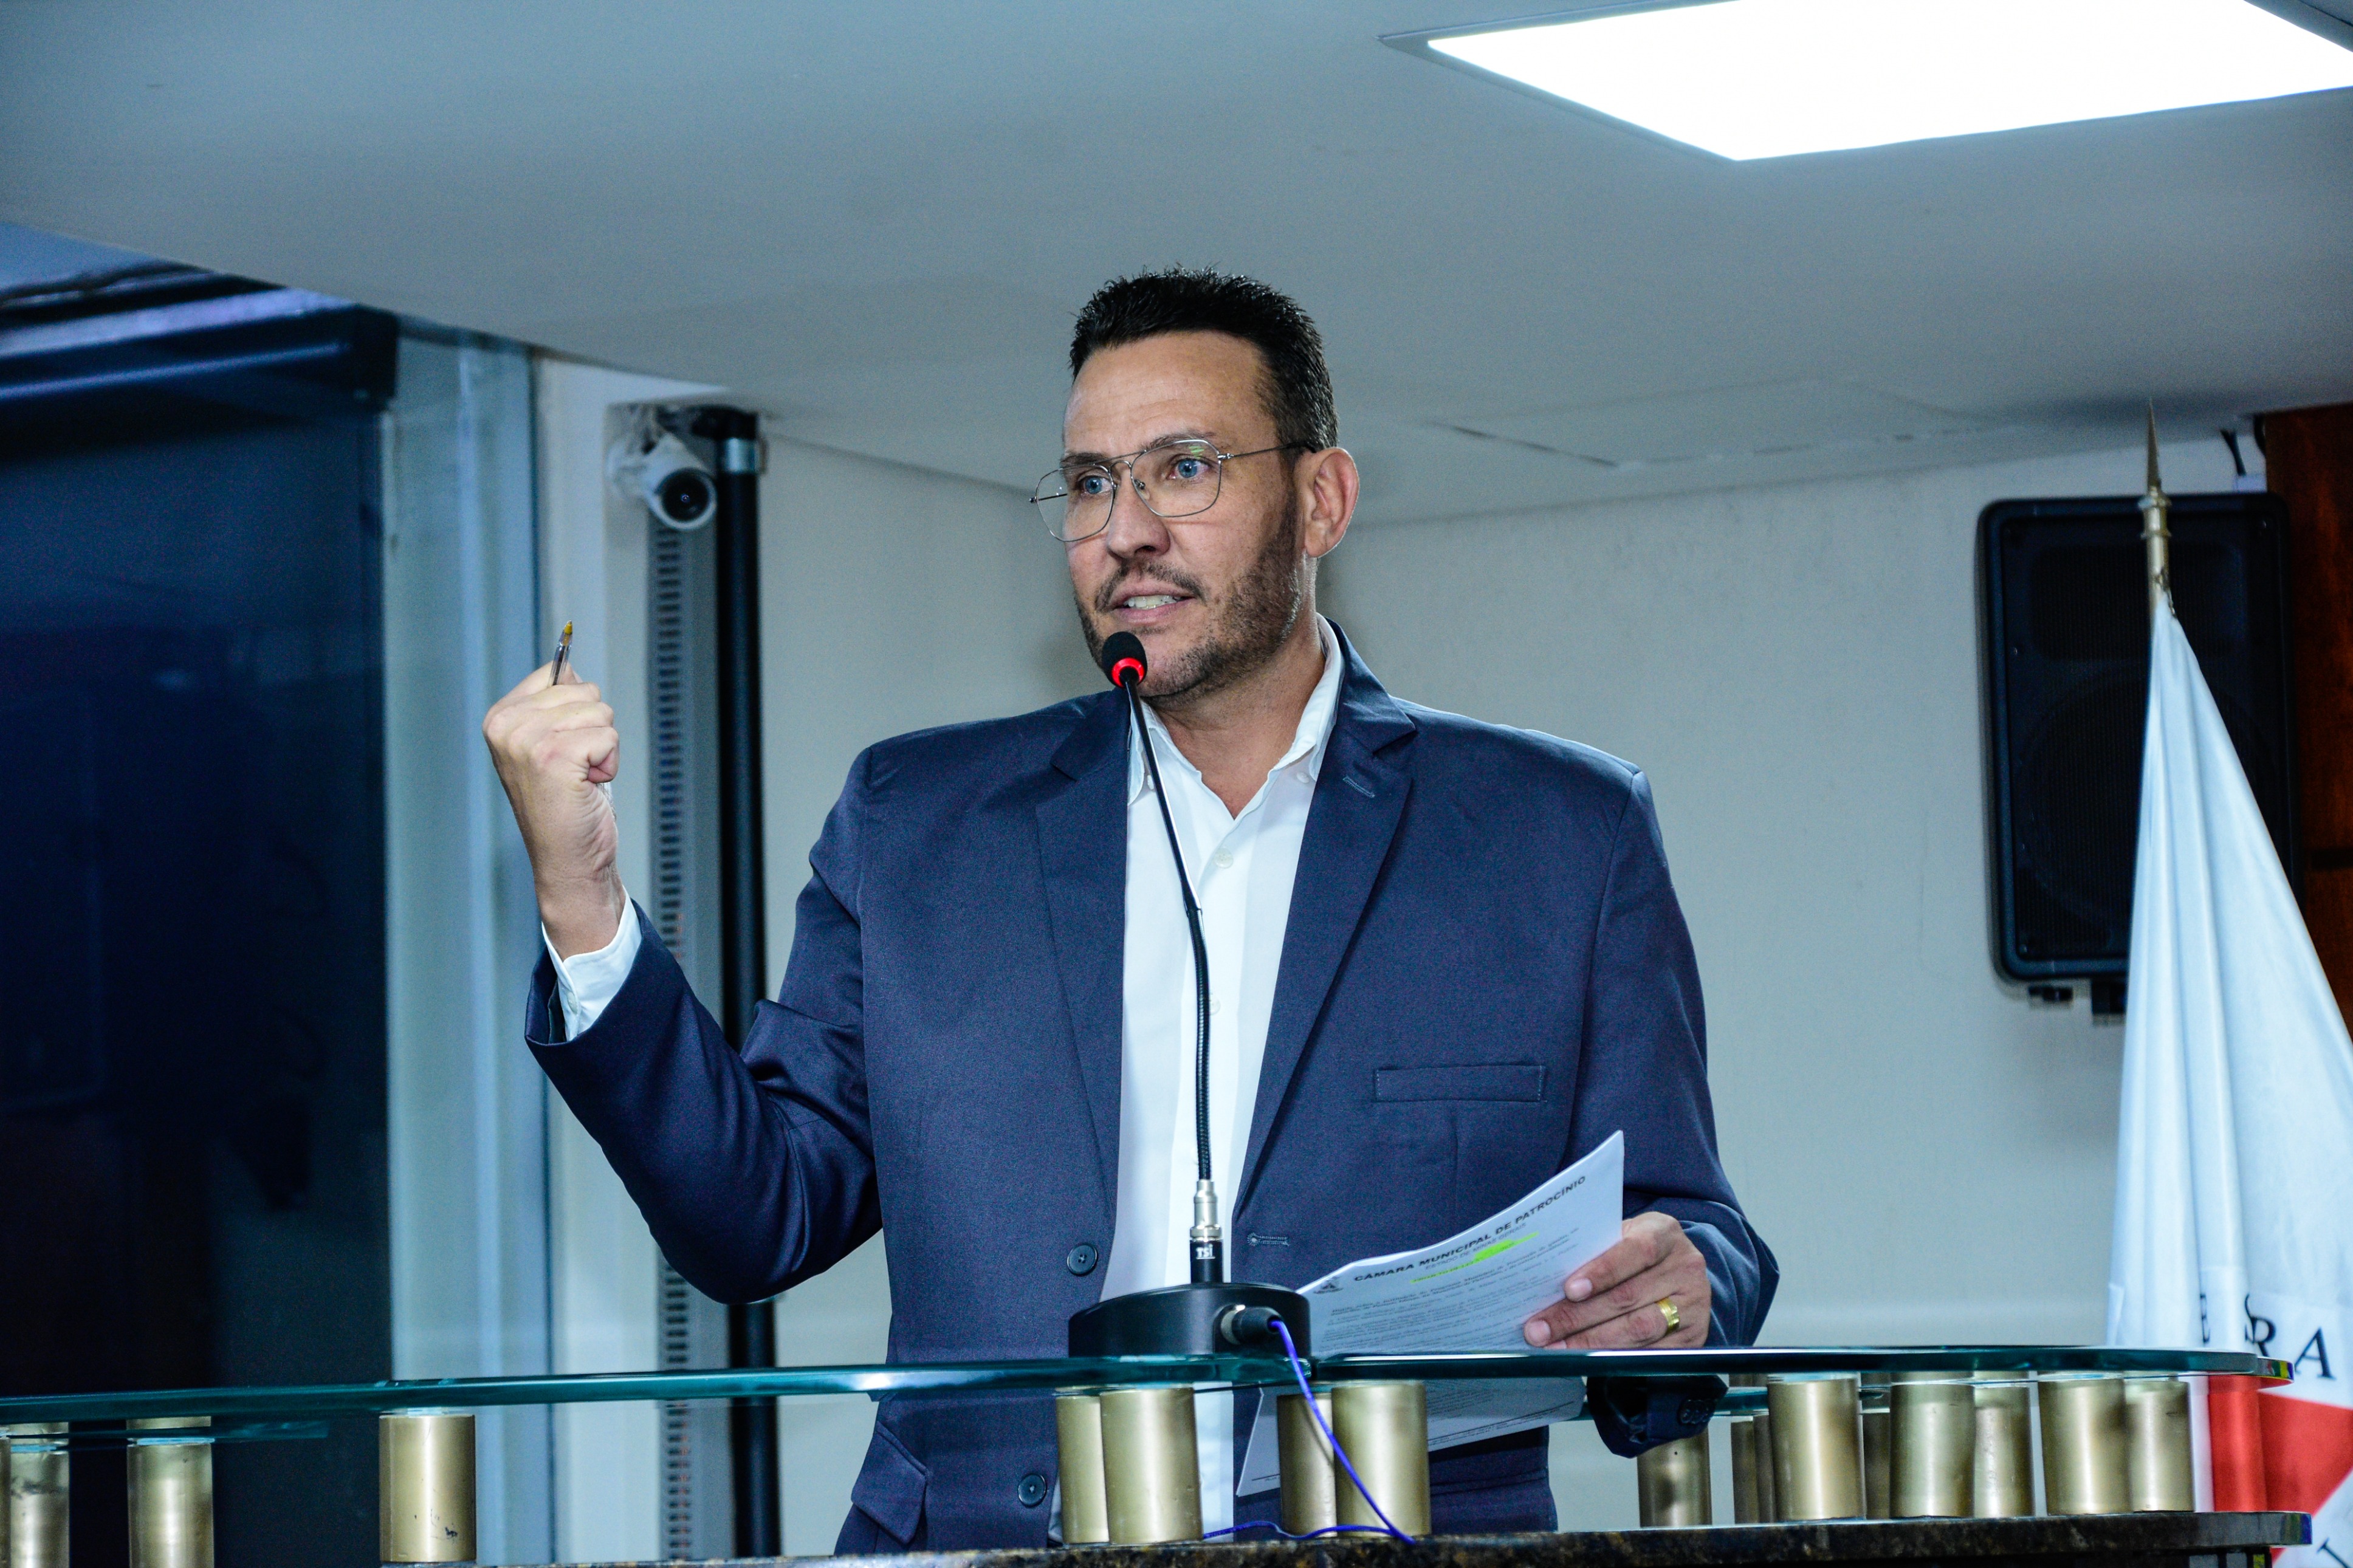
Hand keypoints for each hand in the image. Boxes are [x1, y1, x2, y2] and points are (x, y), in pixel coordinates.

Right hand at [482, 660, 625, 955]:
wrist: (568, 859)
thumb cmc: (564, 804)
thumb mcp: (551, 744)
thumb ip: (555, 704)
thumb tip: (568, 667)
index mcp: (499, 717)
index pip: (557, 675)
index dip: (575, 709)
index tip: (563, 746)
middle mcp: (507, 726)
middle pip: (584, 690)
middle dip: (593, 728)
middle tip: (574, 767)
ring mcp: (528, 740)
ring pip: (600, 711)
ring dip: (602, 747)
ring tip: (580, 778)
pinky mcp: (555, 756)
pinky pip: (608, 736)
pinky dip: (609, 763)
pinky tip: (587, 786)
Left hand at [1522, 1211, 1709, 1348]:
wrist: (1678, 1271)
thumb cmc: (1634, 1251)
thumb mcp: (1621, 1238)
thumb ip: (1594, 1250)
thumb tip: (1544, 1278)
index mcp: (1665, 1234)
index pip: (1636, 1250)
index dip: (1602, 1271)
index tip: (1569, 1290)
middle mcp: (1685, 1268)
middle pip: (1629, 1297)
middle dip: (1578, 1316)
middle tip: (1540, 1330)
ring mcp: (1693, 1305)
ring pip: (1638, 1329)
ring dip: (1590, 1342)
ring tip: (1554, 1347)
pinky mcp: (1693, 1337)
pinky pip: (1649, 1353)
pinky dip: (1613, 1357)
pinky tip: (1585, 1359)